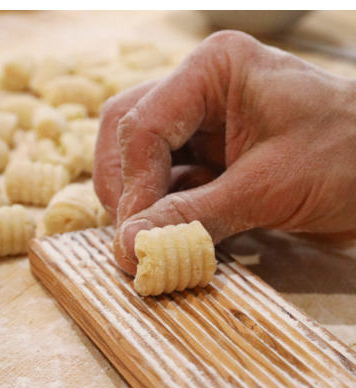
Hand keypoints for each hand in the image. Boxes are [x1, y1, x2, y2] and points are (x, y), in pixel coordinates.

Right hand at [94, 30, 355, 274]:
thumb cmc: (345, 159)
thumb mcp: (267, 187)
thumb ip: (194, 215)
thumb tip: (129, 246)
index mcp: (214, 71)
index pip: (145, 124)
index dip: (134, 184)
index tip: (136, 235)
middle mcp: (198, 90)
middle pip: (128, 132)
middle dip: (126, 187)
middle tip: (133, 236)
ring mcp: (201, 123)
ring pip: (140, 157)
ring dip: (139, 200)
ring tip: (152, 237)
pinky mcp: (208, 156)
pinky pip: (167, 180)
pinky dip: (162, 210)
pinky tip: (175, 232)